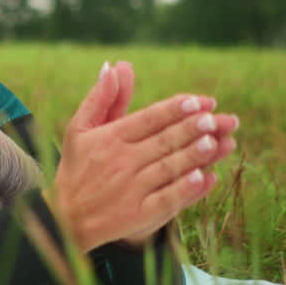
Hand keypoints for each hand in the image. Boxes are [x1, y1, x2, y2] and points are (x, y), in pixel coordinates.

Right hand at [51, 62, 238, 250]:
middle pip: (164, 142)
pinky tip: (206, 178)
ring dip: (195, 155)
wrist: (66, 218)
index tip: (200, 102)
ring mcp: (131, 190)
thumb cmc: (78, 167)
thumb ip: (102, 98)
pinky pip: (167, 200)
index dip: (175, 110)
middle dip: (193, 129)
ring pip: (169, 168)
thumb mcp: (80, 128)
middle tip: (217, 119)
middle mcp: (121, 162)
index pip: (149, 119)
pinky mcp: (138, 216)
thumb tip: (116, 66)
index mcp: (110, 138)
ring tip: (219, 142)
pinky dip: (187, 190)